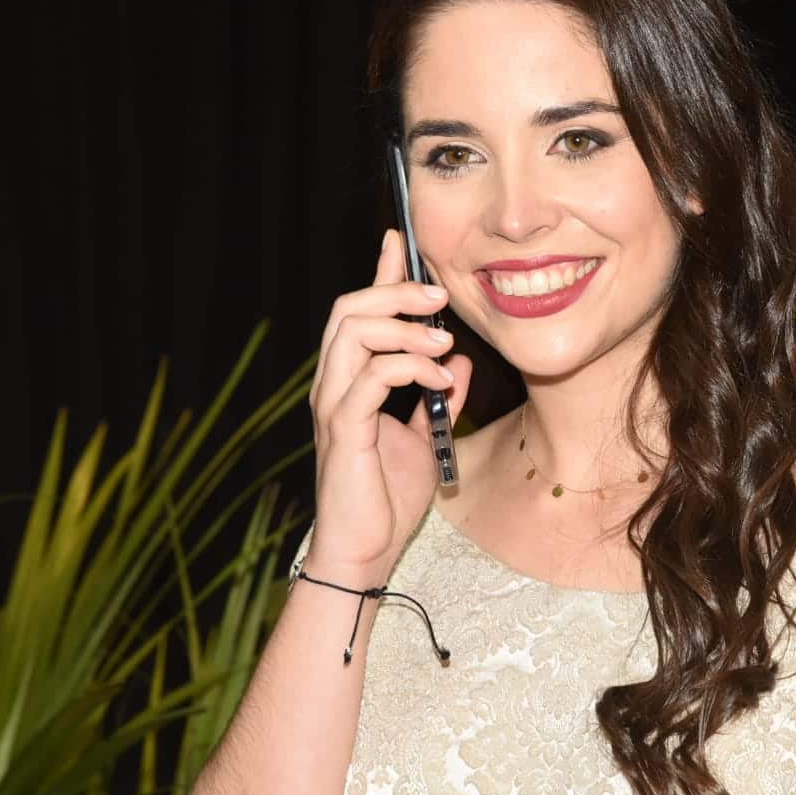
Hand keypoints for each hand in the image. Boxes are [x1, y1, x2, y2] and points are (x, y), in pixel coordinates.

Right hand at [304, 229, 472, 580]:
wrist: (364, 555)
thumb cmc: (386, 502)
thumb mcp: (425, 439)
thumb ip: (438, 399)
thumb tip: (462, 364)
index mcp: (349, 382)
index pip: (357, 312)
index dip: (379, 272)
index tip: (401, 240)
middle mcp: (333, 386)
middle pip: (349, 308)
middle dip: (396, 290)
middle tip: (441, 297)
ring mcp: (334, 405)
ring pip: (354, 332)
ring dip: (407, 328)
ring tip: (446, 342)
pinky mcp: (343, 429)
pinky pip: (371, 377)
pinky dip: (412, 367)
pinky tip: (443, 381)